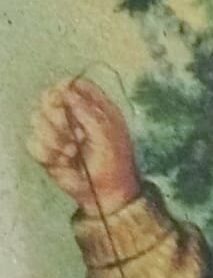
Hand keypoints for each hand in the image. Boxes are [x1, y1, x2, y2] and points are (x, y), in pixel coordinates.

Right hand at [27, 79, 139, 216]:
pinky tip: (64, 162)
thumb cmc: (114, 163)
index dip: (66, 87)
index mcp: (94, 108)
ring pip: (36, 119)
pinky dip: (48, 153)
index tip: (66, 99)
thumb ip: (87, 111)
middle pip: (49, 97)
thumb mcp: (107, 135)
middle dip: (56, 115)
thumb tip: (65, 91)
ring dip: (54, 138)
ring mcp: (57, 132)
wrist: (106, 193)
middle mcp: (73, 116)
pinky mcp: (46, 149)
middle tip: (73, 133)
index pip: (74, 84)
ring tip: (73, 152)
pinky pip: (32, 142)